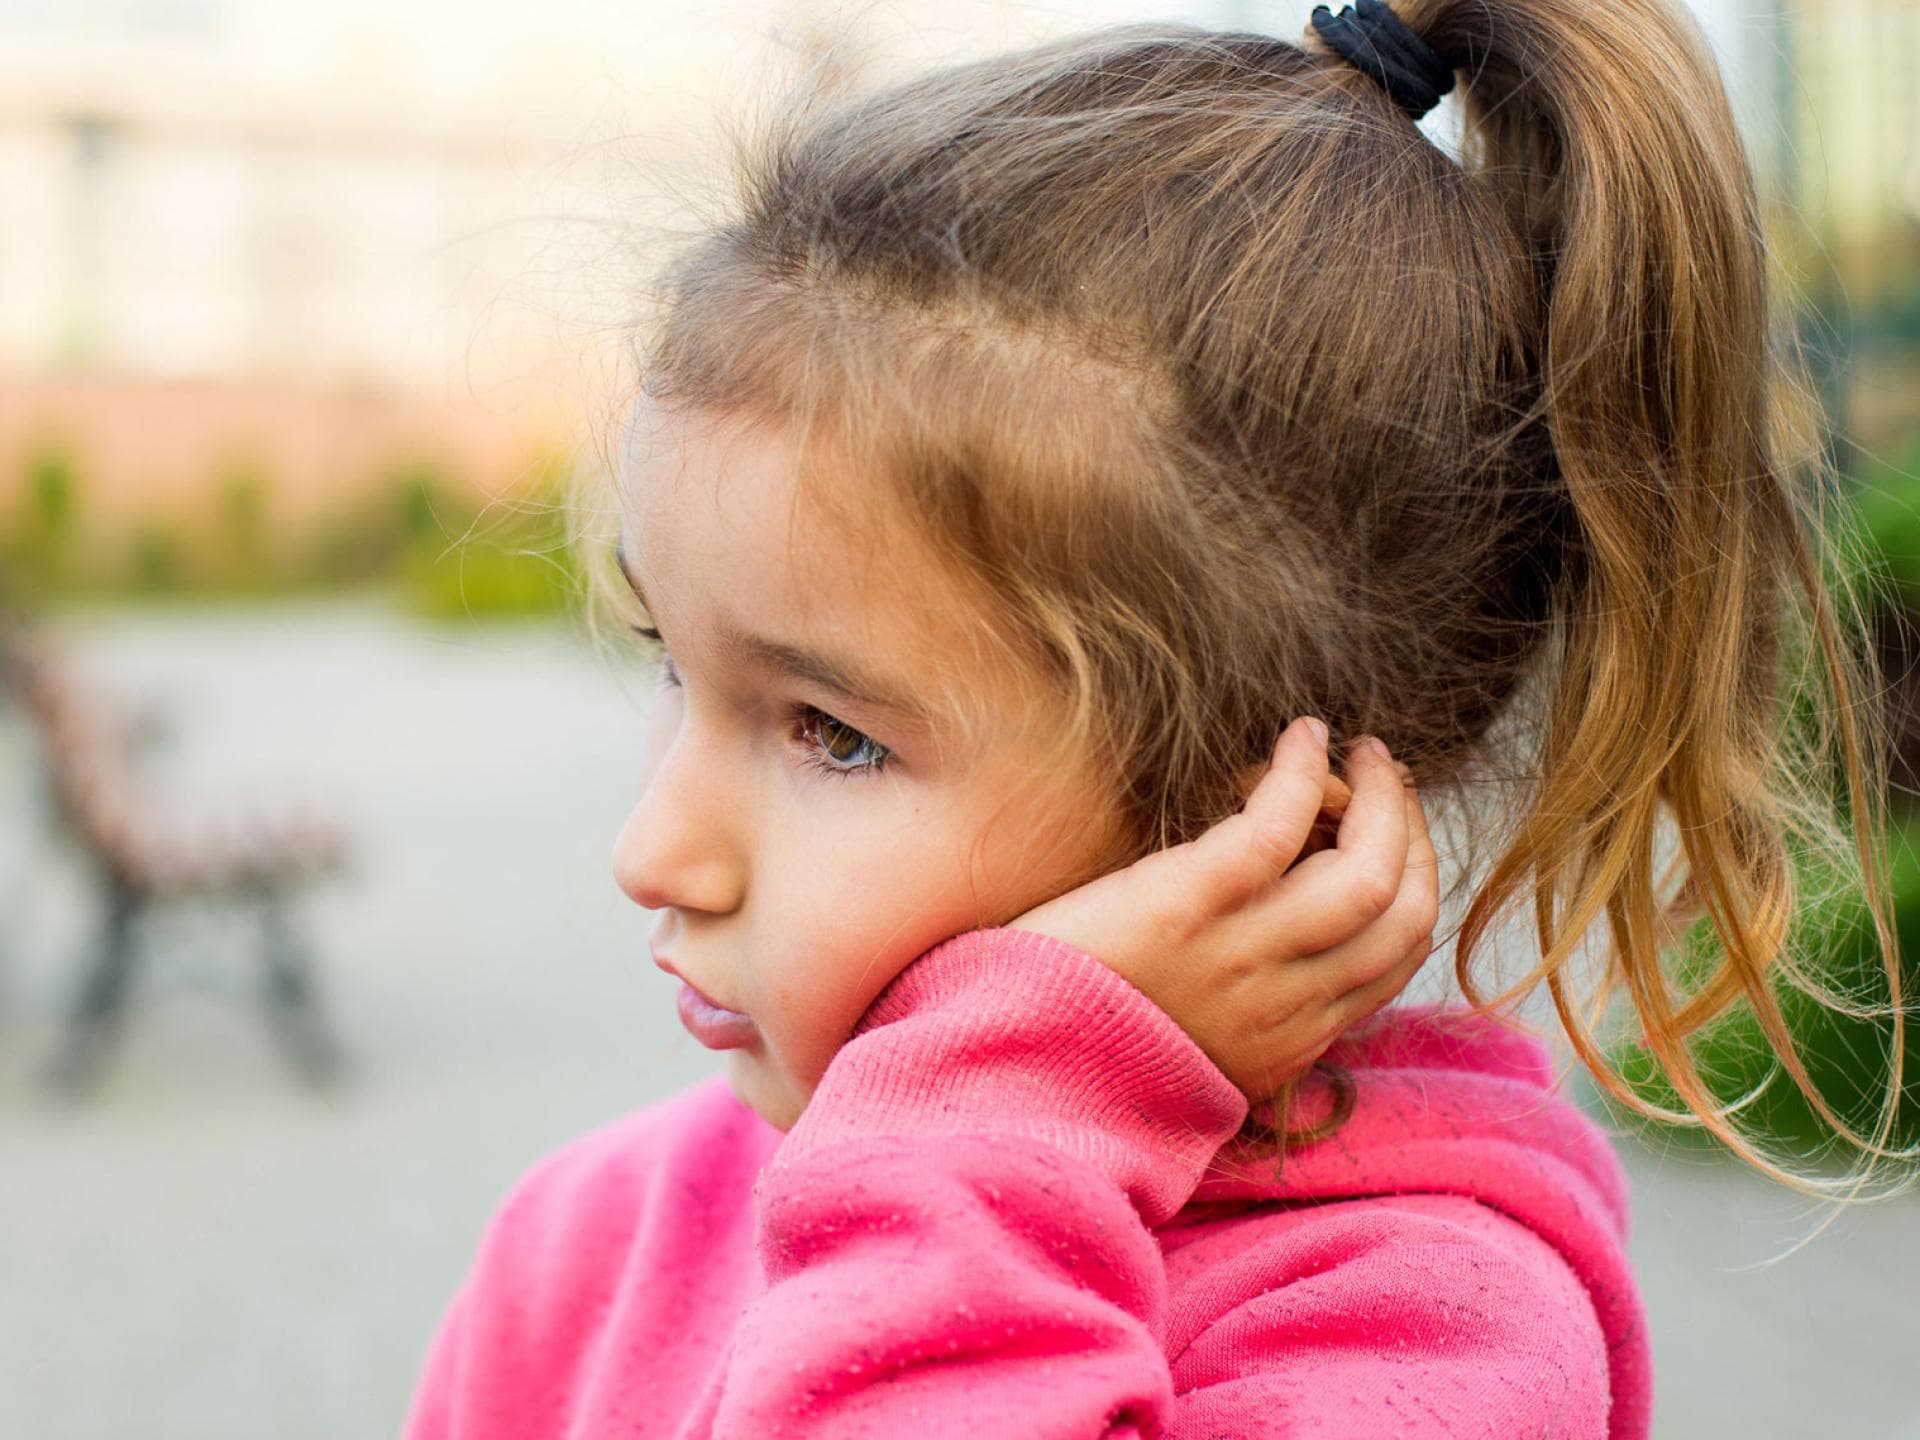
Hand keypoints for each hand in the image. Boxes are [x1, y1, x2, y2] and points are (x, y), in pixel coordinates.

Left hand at [1007, 718, 1438, 1099]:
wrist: (1004, 1071)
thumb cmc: (1082, 1038)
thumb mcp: (1192, 1050)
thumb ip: (1248, 1012)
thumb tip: (1284, 948)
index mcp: (1289, 1041)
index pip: (1397, 962)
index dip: (1414, 887)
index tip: (1395, 837)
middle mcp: (1283, 1005)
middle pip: (1403, 914)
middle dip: (1412, 835)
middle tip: (1390, 780)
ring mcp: (1240, 956)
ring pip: (1367, 873)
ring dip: (1380, 798)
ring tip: (1362, 752)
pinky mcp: (1185, 905)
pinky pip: (1278, 828)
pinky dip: (1301, 773)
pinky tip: (1299, 737)